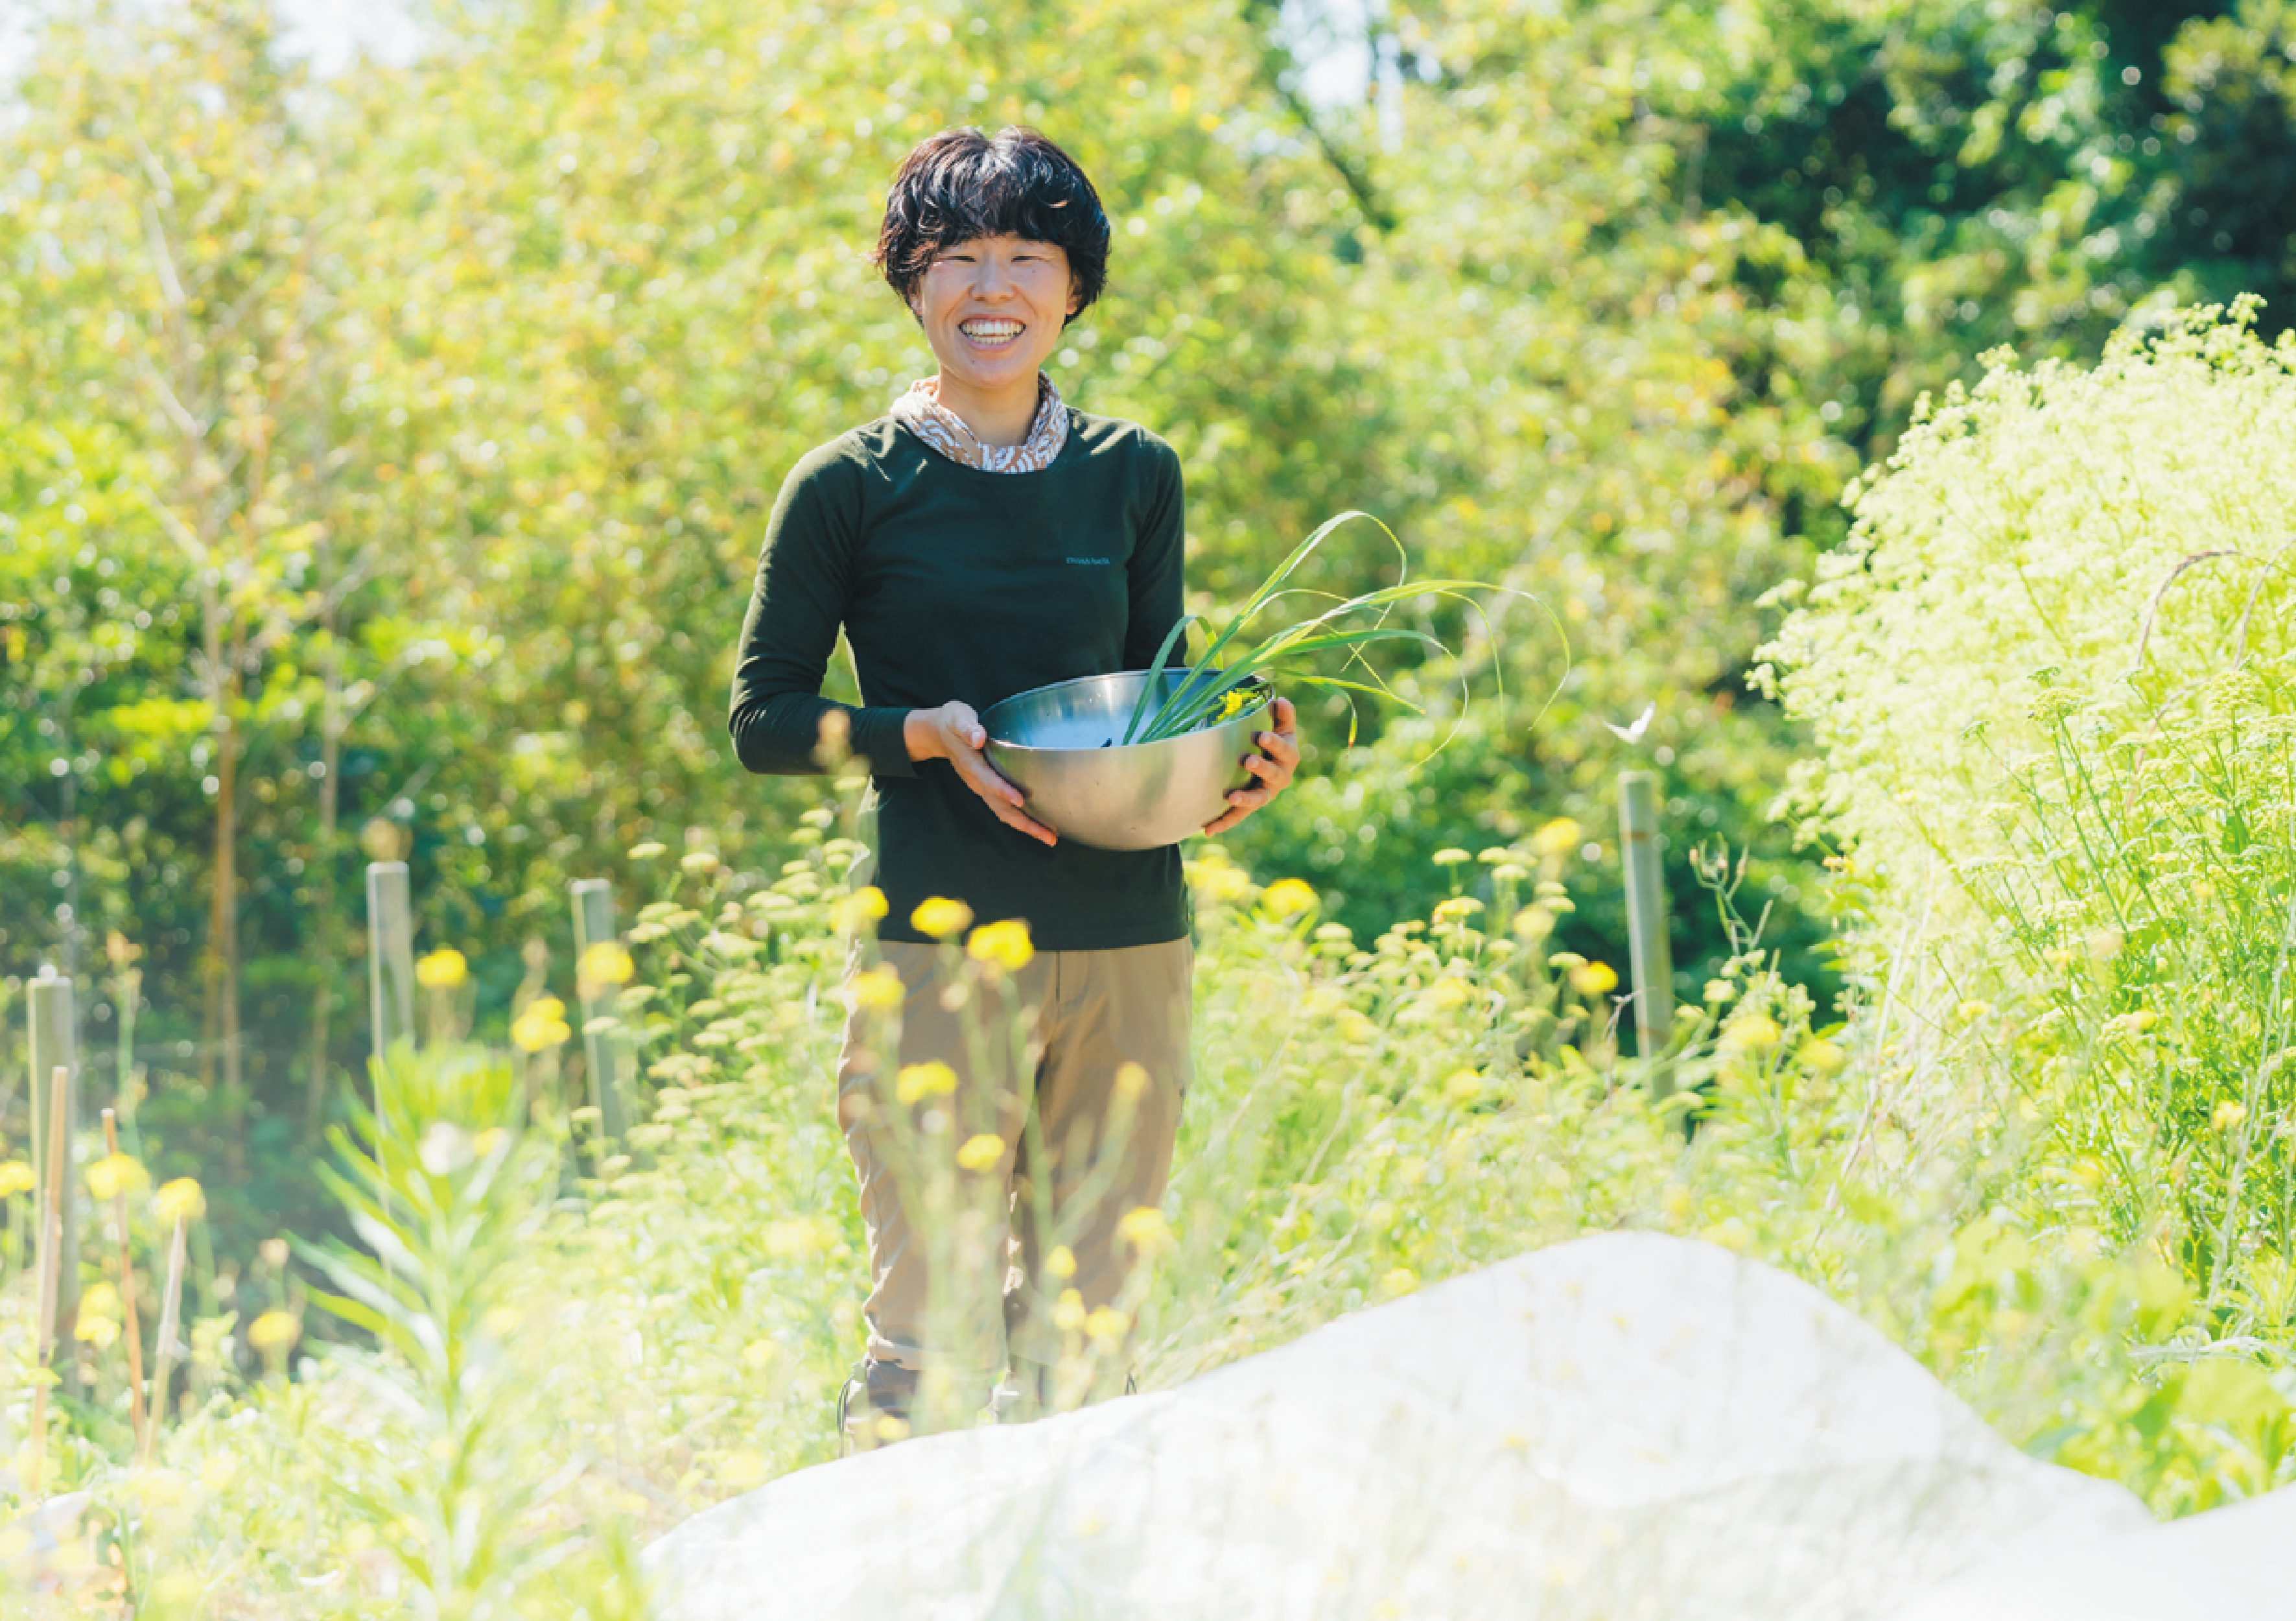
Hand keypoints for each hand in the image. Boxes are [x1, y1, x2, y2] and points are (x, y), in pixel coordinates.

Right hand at [906, 702, 1056, 846]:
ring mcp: (981, 787)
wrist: (939, 733)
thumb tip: (979, 737)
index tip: (1021, 800)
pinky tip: (1037, 823)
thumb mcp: (957, 717)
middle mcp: (977, 780)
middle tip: (1048, 836)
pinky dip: (1020, 819)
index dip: (1003, 791)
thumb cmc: (952, 722)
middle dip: (1024, 823)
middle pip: (1000, 808)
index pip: (988, 781)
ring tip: (1049, 837)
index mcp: (971, 764)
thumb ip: (968, 727)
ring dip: (1026, 826)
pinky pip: (1003, 808)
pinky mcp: (987, 788)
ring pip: (1003, 812)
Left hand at [1203, 696, 1298, 836]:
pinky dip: (1224, 823)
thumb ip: (1282, 714)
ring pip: (1258, 800)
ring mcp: (1264, 794)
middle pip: (1274, 776)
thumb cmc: (1271, 739)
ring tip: (1233, 796)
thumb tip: (1280, 701)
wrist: (1265, 760)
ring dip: (1246, 798)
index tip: (1262, 736)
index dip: (1275, 744)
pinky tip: (1207, 829)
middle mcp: (1279, 778)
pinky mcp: (1248, 806)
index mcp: (1288, 756)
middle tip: (1248, 761)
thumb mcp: (1279, 725)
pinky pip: (1237, 816)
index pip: (1285, 751)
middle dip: (1262, 768)